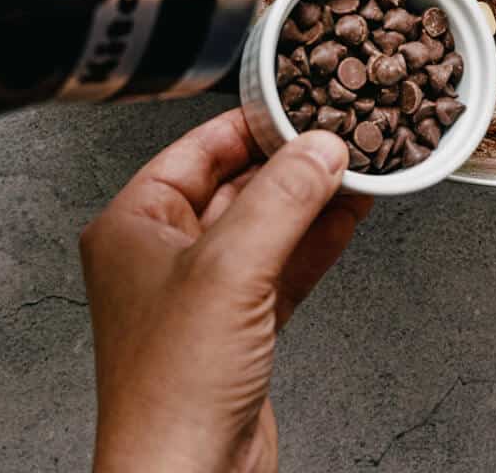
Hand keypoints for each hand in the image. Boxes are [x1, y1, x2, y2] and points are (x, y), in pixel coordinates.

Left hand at [80, 108, 370, 472]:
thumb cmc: (170, 392)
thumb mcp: (230, 268)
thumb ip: (282, 197)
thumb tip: (322, 146)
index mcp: (135, 225)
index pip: (200, 148)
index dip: (254, 122)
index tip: (302, 103)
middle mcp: (166, 253)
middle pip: (240, 182)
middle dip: (294, 159)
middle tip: (342, 134)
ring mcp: (206, 291)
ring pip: (270, 222)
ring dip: (315, 196)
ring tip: (360, 166)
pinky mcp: (242, 325)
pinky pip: (287, 262)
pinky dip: (321, 237)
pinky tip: (352, 213)